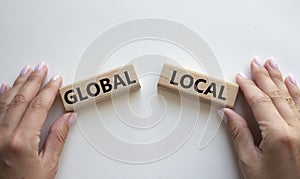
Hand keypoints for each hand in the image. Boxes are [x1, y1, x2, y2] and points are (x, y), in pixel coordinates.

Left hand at [0, 62, 75, 178]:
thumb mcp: (48, 165)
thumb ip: (57, 137)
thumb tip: (68, 117)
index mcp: (21, 141)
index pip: (39, 106)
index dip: (49, 90)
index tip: (56, 80)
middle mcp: (3, 135)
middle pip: (21, 99)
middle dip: (33, 80)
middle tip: (42, 68)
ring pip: (6, 101)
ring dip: (18, 83)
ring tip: (26, 71)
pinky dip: (1, 96)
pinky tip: (5, 86)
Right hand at [221, 57, 299, 178]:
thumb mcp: (250, 164)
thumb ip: (239, 135)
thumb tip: (228, 114)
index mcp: (279, 136)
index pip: (260, 102)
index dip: (248, 87)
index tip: (240, 78)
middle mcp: (297, 130)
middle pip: (277, 95)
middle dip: (264, 76)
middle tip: (256, 62)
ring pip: (293, 97)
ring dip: (280, 79)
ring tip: (273, 65)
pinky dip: (298, 92)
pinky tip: (293, 83)